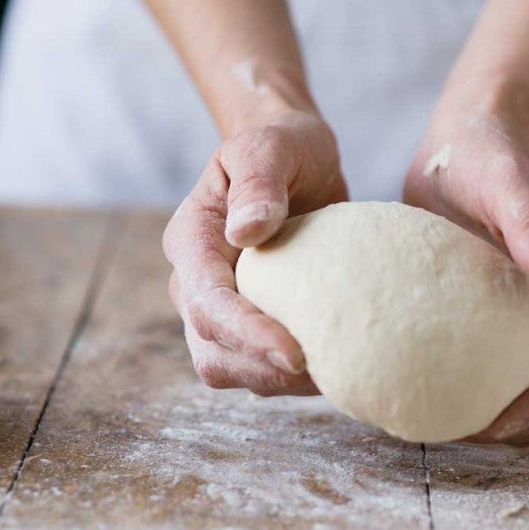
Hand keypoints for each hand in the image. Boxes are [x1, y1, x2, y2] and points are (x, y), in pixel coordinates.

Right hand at [164, 109, 346, 395]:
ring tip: (335, 372)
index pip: (208, 304)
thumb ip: (259, 183)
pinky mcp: (252, 324)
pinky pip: (262, 367)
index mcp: (191, 243)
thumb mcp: (271, 148)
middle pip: (211, 353)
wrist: (295, 160)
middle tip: (324, 374)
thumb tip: (246, 232)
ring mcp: (221, 310)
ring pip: (233, 370)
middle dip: (261, 371)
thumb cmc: (282, 148)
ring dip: (279, 382)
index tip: (295, 354)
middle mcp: (195, 284)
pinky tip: (336, 364)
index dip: (246, 336)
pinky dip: (293, 377)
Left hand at [404, 105, 528, 445]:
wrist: (464, 137)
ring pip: (503, 379)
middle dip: (511, 421)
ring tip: (426, 417)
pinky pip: (465, 354)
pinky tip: (402, 380)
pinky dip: (446, 375)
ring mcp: (506, 312)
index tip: (499, 421)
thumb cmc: (494, 155)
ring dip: (478, 406)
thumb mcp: (512, 189)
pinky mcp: (470, 307)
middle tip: (454, 431)